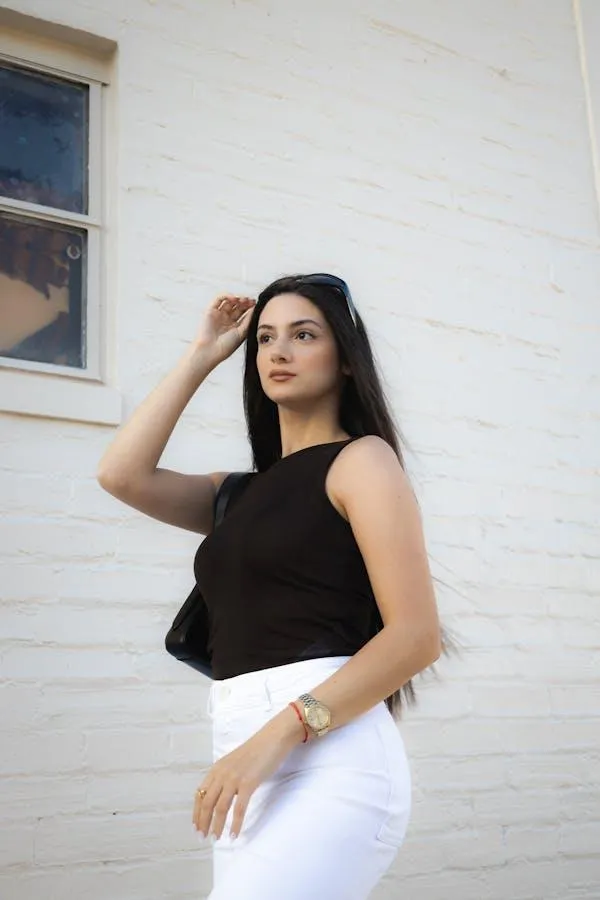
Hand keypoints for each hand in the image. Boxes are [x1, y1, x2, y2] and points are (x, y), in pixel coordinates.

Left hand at [193, 708, 304, 839]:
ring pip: (220, 808)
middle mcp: (222, 773)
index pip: (200, 794)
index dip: (196, 812)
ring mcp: (234, 778)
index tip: (196, 826)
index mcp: (217, 768)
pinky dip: (235, 824)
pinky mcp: (248, 783)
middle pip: (207, 802)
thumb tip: (220, 795)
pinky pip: (239, 809)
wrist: (273, 738)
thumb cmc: (256, 750)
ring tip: (216, 839)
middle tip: (202, 837)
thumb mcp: (234, 762)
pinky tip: (233, 834)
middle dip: (203, 822)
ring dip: (216, 826)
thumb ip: (225, 776)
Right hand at [194, 294, 255, 363]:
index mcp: (234, 326)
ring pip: (229, 301)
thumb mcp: (242, 333)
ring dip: (237, 298)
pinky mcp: (210, 310)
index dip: (250, 307)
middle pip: (237, 306)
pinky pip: (218, 299)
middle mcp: (226, 319)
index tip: (256, 304)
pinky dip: (227, 295)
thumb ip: (248, 320)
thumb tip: (255, 308)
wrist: (210, 351)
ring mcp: (218, 315)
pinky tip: (234, 298)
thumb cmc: (226, 346)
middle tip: (250, 300)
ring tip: (243, 299)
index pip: (244, 312)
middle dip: (245, 301)